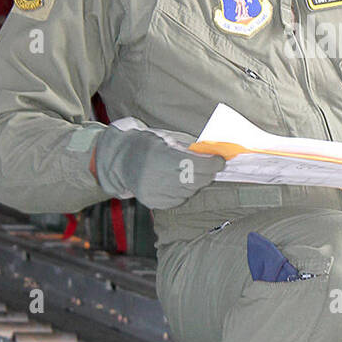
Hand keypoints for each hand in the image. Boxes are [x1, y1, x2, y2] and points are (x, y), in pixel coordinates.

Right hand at [92, 124, 224, 209]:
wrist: (121, 159)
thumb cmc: (147, 144)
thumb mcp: (167, 139)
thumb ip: (190, 149)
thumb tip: (214, 156)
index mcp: (159, 155)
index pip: (194, 165)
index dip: (211, 164)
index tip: (220, 160)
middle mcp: (154, 176)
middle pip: (194, 180)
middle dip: (207, 173)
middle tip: (210, 166)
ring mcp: (153, 192)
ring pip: (189, 191)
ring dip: (196, 182)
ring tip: (189, 172)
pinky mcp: (153, 202)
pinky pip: (179, 200)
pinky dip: (184, 191)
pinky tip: (178, 182)